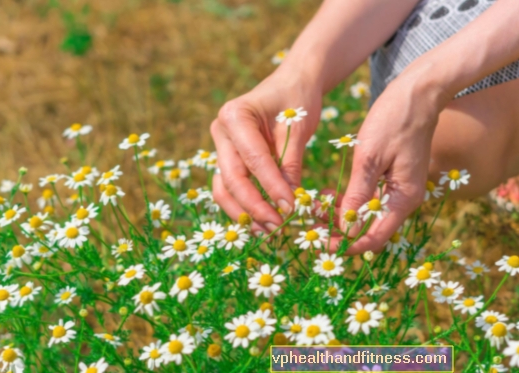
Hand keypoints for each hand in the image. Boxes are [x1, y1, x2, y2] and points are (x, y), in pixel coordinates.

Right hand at [210, 71, 321, 232]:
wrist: (291, 82)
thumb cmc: (297, 98)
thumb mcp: (298, 127)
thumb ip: (290, 163)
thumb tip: (289, 204)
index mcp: (235, 116)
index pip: (253, 160)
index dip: (271, 188)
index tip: (290, 210)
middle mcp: (220, 131)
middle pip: (230, 179)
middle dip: (253, 207)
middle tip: (277, 228)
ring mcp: (220, 146)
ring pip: (223, 188)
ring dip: (244, 213)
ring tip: (268, 232)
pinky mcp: (227, 158)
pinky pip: (230, 187)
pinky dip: (244, 206)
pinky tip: (261, 222)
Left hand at [329, 77, 445, 253]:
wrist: (418, 92)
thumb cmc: (394, 120)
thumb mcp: (370, 156)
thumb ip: (358, 193)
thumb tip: (346, 227)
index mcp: (404, 198)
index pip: (375, 238)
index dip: (347, 246)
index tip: (322, 245)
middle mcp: (404, 200)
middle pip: (370, 230)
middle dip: (340, 233)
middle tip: (311, 227)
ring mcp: (399, 189)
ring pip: (367, 216)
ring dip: (341, 218)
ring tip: (314, 211)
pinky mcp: (392, 179)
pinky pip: (369, 200)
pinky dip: (349, 202)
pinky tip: (328, 196)